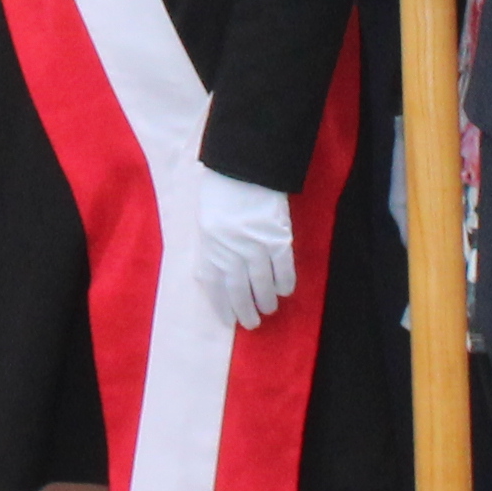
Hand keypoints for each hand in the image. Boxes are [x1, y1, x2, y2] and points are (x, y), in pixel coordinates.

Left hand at [179, 168, 303, 331]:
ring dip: (266, 301)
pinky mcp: (277, 239)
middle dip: (246, 311)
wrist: (244, 166)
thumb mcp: (206, 221)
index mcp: (209, 247)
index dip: (223, 307)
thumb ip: (212, 247)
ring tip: (269, 309)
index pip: (214, 287)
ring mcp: (255, 247)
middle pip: (239, 291)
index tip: (229, 320)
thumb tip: (216, 274)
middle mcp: (230, 252)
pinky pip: (283, 269)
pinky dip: (285, 283)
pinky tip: (285, 291)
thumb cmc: (221, 190)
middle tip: (252, 324)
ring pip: (262, 284)